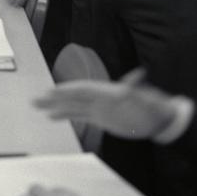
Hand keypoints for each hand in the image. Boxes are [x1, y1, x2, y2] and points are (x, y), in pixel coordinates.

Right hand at [33, 67, 178, 139]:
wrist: (160, 121)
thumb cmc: (156, 109)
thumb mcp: (150, 100)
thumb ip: (141, 90)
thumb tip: (137, 74)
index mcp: (109, 93)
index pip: (84, 90)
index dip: (68, 90)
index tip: (51, 91)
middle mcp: (100, 98)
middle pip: (73, 96)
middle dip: (54, 97)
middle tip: (35, 99)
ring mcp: (99, 108)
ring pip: (73, 106)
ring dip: (55, 106)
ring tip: (37, 106)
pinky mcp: (101, 118)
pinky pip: (79, 116)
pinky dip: (65, 115)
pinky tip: (52, 117)